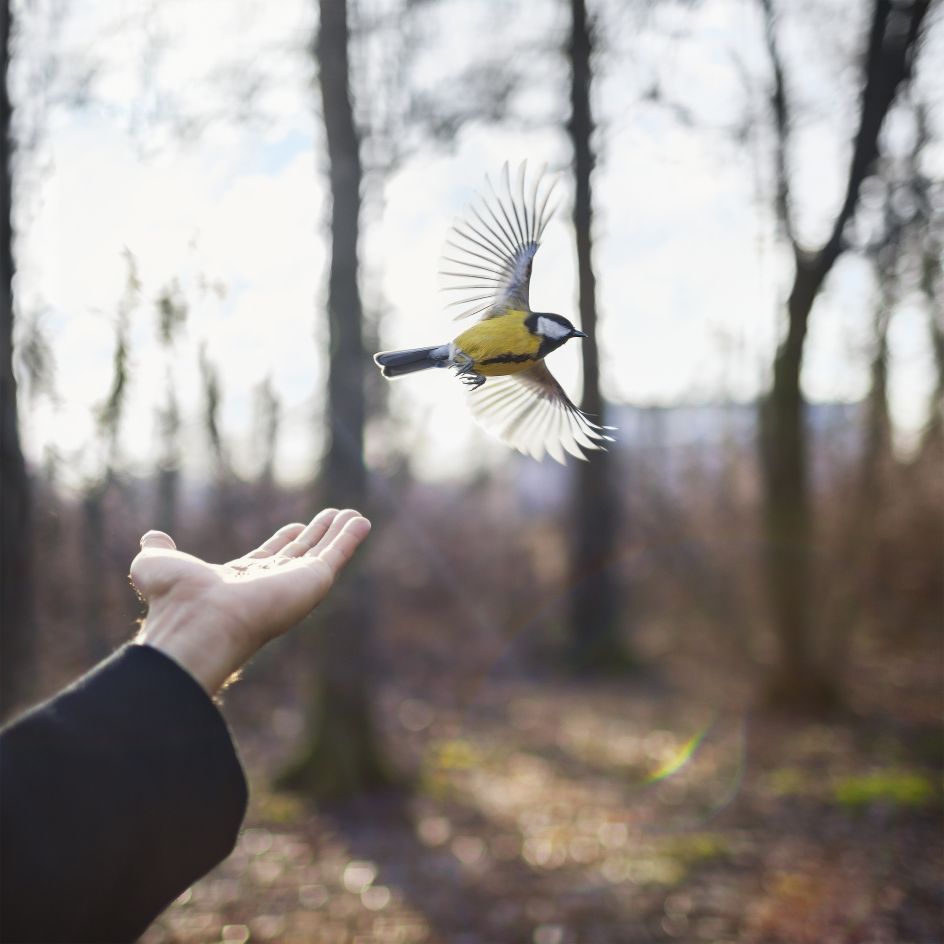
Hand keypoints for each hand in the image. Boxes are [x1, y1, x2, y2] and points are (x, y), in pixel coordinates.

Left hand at [130, 509, 371, 693]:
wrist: (201, 621)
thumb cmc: (176, 598)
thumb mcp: (155, 564)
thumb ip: (157, 550)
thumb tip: (152, 536)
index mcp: (240, 581)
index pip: (268, 557)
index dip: (283, 540)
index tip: (296, 525)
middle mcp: (270, 584)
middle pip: (300, 554)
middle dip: (316, 535)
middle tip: (333, 516)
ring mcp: (294, 584)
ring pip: (323, 553)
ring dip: (339, 534)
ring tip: (355, 515)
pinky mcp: (313, 581)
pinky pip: (336, 554)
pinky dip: (350, 537)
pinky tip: (361, 521)